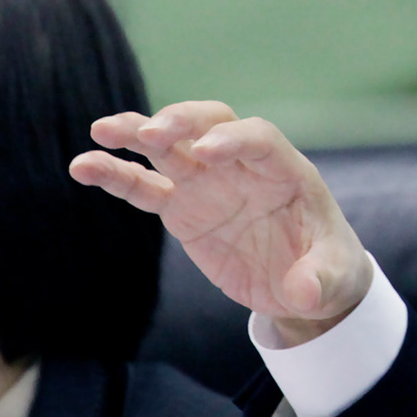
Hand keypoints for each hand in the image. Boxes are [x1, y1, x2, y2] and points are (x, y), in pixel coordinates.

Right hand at [70, 101, 372, 344]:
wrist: (305, 283)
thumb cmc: (326, 268)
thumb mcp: (333, 278)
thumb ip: (319, 281)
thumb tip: (303, 294)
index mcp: (285, 172)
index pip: (259, 139)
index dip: (235, 139)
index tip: (208, 151)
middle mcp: (243, 167)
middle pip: (210, 124)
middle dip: (182, 122)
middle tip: (150, 133)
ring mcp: (209, 184)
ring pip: (169, 148)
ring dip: (136, 133)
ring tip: (101, 132)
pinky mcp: (182, 208)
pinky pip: (144, 186)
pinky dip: (116, 175)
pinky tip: (83, 166)